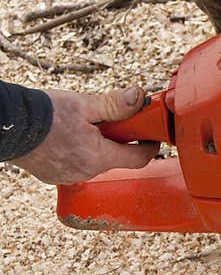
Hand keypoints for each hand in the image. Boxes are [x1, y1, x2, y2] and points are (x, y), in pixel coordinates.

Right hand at [12, 87, 158, 184]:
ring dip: (97, 147)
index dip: (148, 146)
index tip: (151, 136)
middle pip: (115, 159)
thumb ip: (115, 104)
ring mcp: (67, 177)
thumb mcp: (83, 104)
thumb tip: (140, 97)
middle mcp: (84, 173)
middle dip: (119, 141)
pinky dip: (79, 153)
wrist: (6, 124)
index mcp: (97, 157)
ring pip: (95, 162)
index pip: (137, 159)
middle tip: (114, 122)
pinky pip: (76, 165)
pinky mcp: (53, 176)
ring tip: (86, 127)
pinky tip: (69, 137)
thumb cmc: (43, 114)